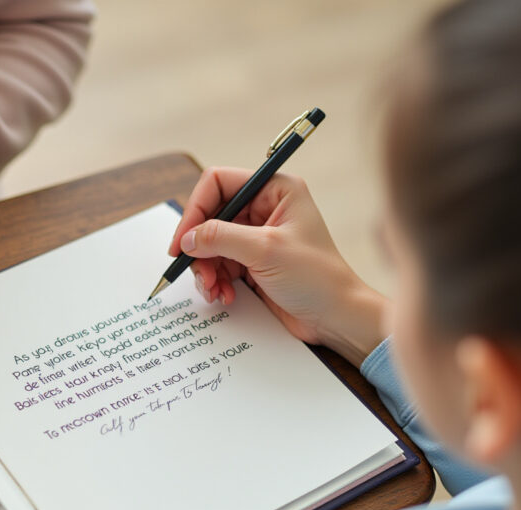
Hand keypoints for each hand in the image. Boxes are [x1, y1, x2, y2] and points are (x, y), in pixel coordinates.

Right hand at [169, 167, 388, 366]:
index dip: (196, 208)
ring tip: (213, 289)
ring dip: (206, 268)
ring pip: (211, 243)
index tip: (184, 240)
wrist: (336, 317)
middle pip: (210, 215)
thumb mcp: (266, 250)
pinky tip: (224, 296)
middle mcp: (264, 208)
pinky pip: (219, 264)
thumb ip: (222, 238)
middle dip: (200, 246)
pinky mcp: (253, 262)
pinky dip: (215, 280)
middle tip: (197, 270)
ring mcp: (257, 236)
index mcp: (275, 190)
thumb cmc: (317, 277)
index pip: (219, 182)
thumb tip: (187, 238)